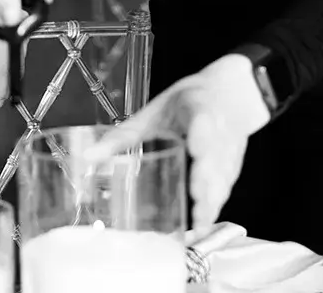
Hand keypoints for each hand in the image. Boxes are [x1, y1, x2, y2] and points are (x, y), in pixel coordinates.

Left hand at [0, 0, 11, 107]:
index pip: (4, 70)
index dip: (1, 90)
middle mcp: (13, 29)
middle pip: (15, 65)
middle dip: (6, 83)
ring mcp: (16, 23)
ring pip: (16, 55)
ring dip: (4, 66)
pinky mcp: (15, 20)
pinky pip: (14, 43)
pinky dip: (3, 53)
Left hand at [87, 54, 269, 227]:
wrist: (229, 96)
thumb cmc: (187, 104)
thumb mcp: (154, 112)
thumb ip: (124, 135)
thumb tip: (89, 157)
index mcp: (197, 107)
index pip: (202, 121)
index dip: (200, 136)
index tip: (196, 148)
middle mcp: (219, 131)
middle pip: (215, 157)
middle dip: (206, 179)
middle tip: (196, 200)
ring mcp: (229, 152)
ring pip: (223, 177)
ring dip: (212, 200)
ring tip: (198, 224)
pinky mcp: (233, 169)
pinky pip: (224, 189)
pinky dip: (214, 207)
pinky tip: (201, 225)